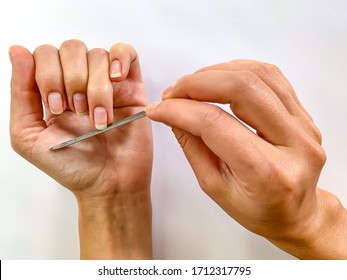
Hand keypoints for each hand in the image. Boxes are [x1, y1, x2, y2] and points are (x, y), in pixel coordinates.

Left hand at [9, 40, 152, 258]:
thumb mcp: (29, 136)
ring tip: (98, 116)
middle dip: (72, 80)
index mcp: (54, 91)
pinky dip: (120, 59)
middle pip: (71, 48)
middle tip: (77, 110)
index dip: (47, 75)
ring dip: (96, 87)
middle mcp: (80, 83)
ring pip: (97, 55)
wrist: (108, 184)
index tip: (56, 107)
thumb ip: (20, 94)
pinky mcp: (131, 88)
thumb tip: (17, 51)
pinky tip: (116, 80)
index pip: (45, 54)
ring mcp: (107, 84)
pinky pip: (127, 52)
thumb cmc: (72, 167)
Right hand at [146, 60, 346, 258]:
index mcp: (267, 172)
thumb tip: (171, 112)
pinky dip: (240, 69)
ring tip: (193, 85)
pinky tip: (220, 78)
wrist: (295, 213)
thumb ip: (192, 146)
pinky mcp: (305, 115)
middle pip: (242, 88)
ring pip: (258, 75)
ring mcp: (304, 126)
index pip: (215, 124)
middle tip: (174, 92)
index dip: (180, 110)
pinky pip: (272, 76)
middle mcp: (294, 144)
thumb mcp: (214, 186)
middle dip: (198, 83)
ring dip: (217, 72)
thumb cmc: (255, 209)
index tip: (158, 108)